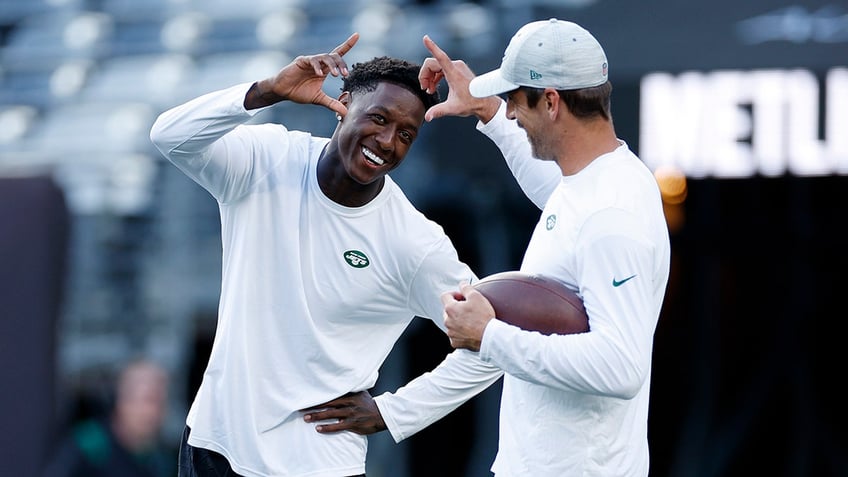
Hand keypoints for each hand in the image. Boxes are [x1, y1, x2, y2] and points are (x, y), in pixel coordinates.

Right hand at [244, 33, 358, 113]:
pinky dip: (317, 67)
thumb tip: (345, 113)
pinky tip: (320, 74)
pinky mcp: (301, 61)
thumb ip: (332, 104)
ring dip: (332, 65)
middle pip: (334, 56)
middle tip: (345, 74)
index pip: (338, 55)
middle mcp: (319, 63)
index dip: (348, 45)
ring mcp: (310, 61)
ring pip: (325, 57)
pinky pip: (312, 60)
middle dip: (341, 64)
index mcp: (325, 69)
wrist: (282, 91)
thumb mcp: (318, 99)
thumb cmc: (299, 92)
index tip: (357, 35)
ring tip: (336, 75)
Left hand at [300, 390, 385, 434]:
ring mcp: (351, 414)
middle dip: (314, 406)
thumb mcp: (361, 392)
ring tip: (306, 418)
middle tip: (300, 408)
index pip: (331, 394)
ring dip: (317, 416)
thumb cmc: (370, 404)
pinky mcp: (353, 424)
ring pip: (331, 415)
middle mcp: (349, 403)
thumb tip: (340, 382)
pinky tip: (318, 429)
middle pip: (328, 403)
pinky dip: (327, 428)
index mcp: (350, 394)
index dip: (318, 396)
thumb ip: (350, 389)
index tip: (306, 396)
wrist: (383, 414)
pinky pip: (338, 426)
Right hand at [418, 35, 500, 122]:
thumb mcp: (453, 108)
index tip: (425, 38)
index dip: (432, 46)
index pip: (440, 56)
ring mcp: (457, 66)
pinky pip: (441, 68)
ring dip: (429, 77)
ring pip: (436, 66)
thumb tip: (427, 117)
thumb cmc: (471, 103)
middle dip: (425, 76)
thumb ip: (438, 111)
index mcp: (453, 73)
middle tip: (425, 89)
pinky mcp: (457, 69)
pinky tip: (434, 87)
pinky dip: (435, 76)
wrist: (483, 102)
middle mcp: (455, 66)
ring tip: (430, 90)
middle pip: (432, 63)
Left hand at [441, 282, 495, 351]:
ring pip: (451, 323)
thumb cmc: (483, 317)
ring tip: (471, 320)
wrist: (489, 336)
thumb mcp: (476, 296)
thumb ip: (466, 288)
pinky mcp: (456, 343)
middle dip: (456, 308)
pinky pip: (456, 335)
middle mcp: (447, 321)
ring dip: (458, 320)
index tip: (462, 297)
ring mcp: (451, 333)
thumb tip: (462, 284)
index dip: (454, 294)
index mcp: (450, 309)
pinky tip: (470, 331)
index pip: (445, 296)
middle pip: (448, 310)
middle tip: (469, 308)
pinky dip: (461, 332)